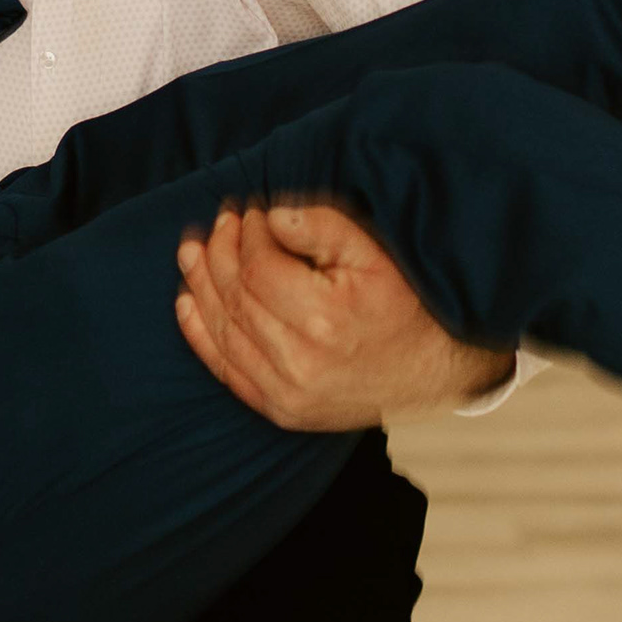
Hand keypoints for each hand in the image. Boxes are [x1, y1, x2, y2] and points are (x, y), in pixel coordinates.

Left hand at [173, 202, 512, 430]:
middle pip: (237, 297)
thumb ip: (322, 226)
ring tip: (190, 251)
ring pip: (224, 331)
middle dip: (220, 252)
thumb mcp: (375, 254)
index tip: (250, 210)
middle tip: (220, 221)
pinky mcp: (282, 412)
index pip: (259, 267)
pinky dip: (200, 336)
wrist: (435, 371)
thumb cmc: (406, 303)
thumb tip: (269, 216)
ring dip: (200, 287)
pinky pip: (226, 371)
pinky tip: (186, 303)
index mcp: (326, 319)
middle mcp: (301, 362)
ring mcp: (288, 394)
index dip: (247, 233)